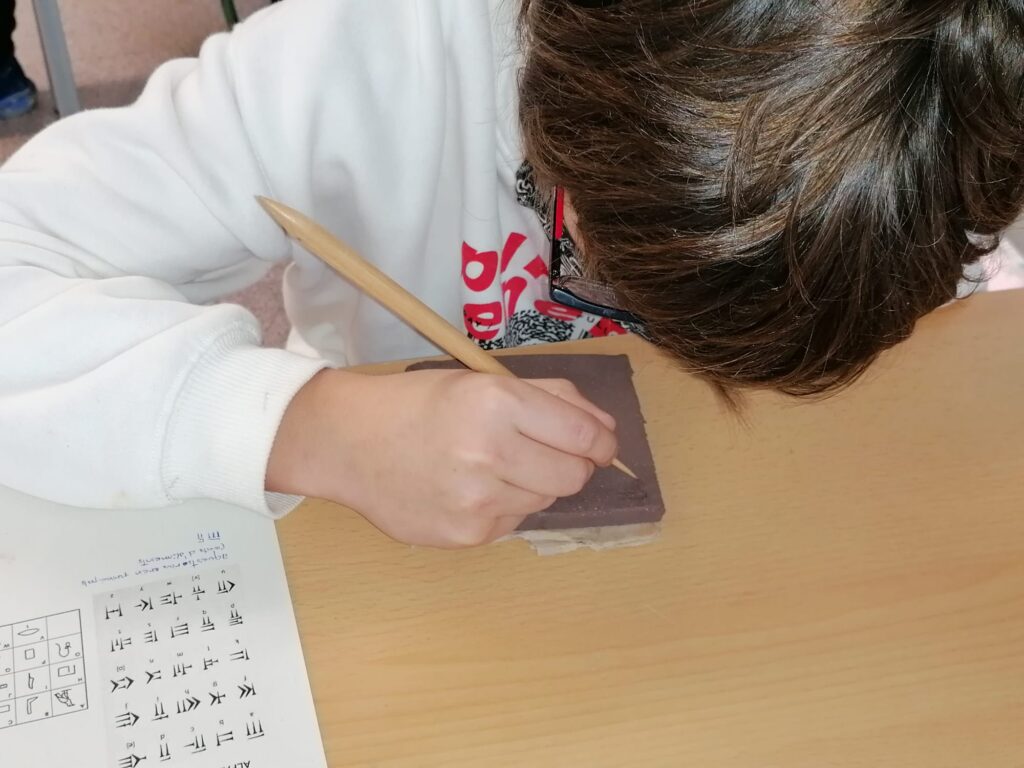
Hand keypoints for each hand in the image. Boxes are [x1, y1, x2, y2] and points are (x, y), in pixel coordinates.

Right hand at [266, 367, 617, 546]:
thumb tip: (606, 429)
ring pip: (545, 501)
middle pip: (574, 476)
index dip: (603, 441)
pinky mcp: (466, 535)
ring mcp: (477, 501)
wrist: (349, 442)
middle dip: (572, 465)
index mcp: (497, 403)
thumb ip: (552, 398)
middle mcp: (489, 453)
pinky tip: (469, 489)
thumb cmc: (420, 404)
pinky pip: (513, 523)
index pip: (584, 434)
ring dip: (533, 485)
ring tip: (492, 467)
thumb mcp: (483, 381)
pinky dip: (504, 507)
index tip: (602, 444)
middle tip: (545, 454)